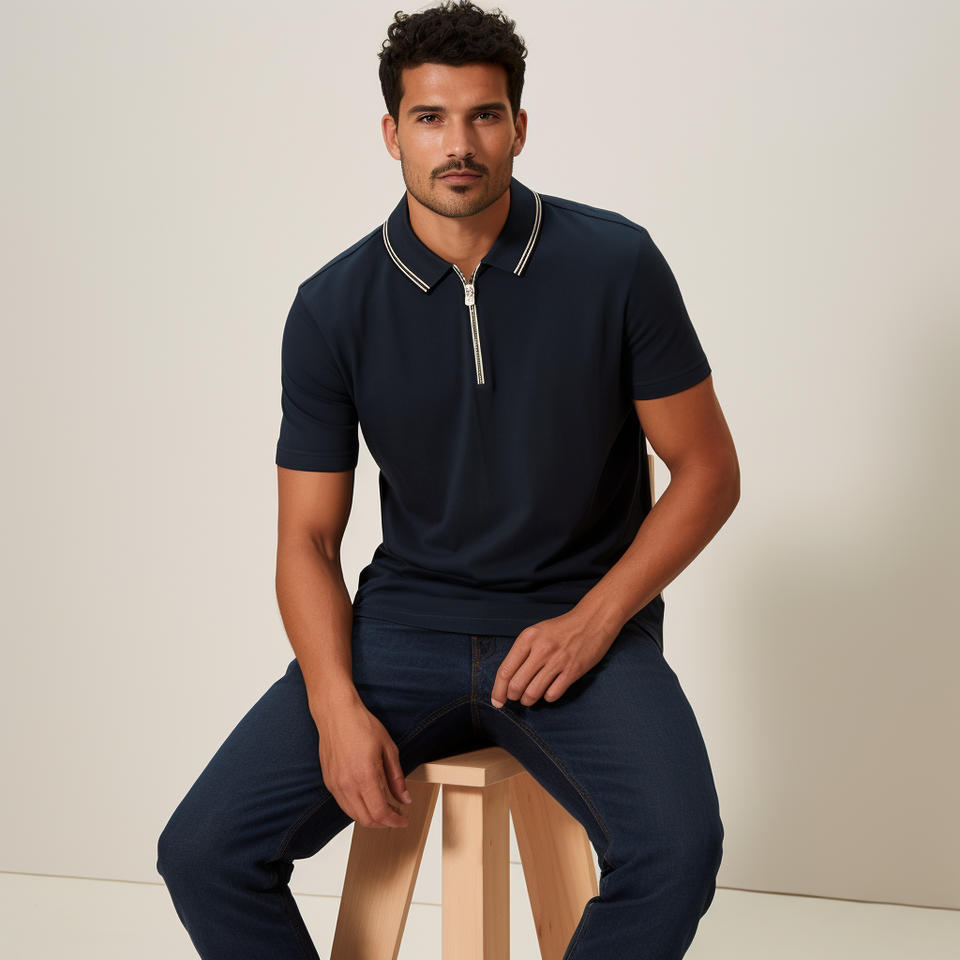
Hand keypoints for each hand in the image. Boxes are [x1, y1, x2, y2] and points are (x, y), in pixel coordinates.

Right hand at [314, 699, 411, 828]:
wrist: (336, 713)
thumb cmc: (362, 725)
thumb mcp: (388, 748)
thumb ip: (397, 777)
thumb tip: (405, 798)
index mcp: (365, 776)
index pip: (380, 813)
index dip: (395, 820)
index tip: (404, 818)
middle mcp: (347, 785)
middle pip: (366, 820)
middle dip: (385, 822)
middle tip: (398, 813)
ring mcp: (335, 785)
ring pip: (353, 815)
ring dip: (371, 817)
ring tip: (385, 807)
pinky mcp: (329, 782)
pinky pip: (344, 805)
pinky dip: (358, 808)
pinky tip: (369, 798)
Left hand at [490, 610, 619, 708]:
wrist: (593, 620)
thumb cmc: (562, 628)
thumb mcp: (537, 632)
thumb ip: (522, 652)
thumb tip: (507, 679)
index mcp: (528, 637)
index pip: (505, 670)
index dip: (498, 690)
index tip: (497, 701)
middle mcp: (541, 649)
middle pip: (516, 685)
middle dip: (513, 696)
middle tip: (516, 697)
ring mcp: (558, 660)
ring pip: (533, 693)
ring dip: (529, 700)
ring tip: (530, 697)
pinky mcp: (573, 671)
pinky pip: (552, 694)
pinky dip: (547, 698)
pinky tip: (549, 691)